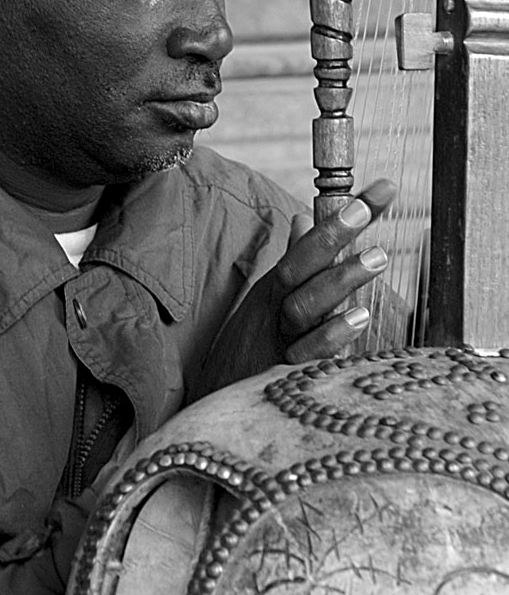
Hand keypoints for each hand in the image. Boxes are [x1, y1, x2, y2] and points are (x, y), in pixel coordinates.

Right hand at [198, 179, 396, 392]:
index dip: (341, 218)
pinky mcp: (281, 378)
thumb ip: (293, 263)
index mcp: (274, 289)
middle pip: (299, 269)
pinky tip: (359, 320)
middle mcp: (273, 311)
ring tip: (377, 257)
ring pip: (304, 307)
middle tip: (367, 212)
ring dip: (339, 281)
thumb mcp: (265, 301)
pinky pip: (306, 355)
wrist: (213, 403)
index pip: (309, 246)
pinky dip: (331, 337)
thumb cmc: (249, 347)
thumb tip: (302, 221)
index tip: (381, 190)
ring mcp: (277, 342)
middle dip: (332, 238)